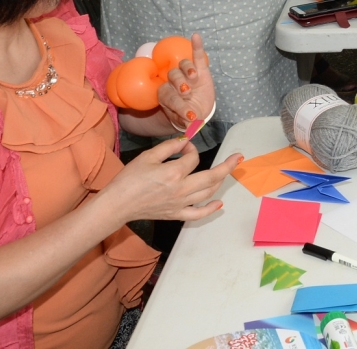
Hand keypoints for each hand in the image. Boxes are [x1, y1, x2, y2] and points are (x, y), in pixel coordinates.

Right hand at [100, 140, 238, 224]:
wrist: (117, 204)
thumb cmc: (129, 179)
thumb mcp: (148, 156)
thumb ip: (169, 147)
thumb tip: (186, 141)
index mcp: (174, 173)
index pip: (192, 158)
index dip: (190, 148)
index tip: (183, 146)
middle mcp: (181, 189)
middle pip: (211, 177)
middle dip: (226, 166)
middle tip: (238, 158)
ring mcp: (180, 204)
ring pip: (207, 193)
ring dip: (220, 182)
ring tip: (227, 172)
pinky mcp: (175, 214)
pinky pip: (197, 214)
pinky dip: (210, 209)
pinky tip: (219, 204)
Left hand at [156, 32, 214, 131]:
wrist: (197, 111)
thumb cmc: (187, 115)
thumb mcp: (185, 122)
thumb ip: (186, 122)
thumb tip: (190, 125)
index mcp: (166, 95)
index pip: (168, 96)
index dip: (177, 105)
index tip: (188, 115)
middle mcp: (174, 82)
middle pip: (173, 78)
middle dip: (179, 85)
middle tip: (187, 93)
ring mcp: (187, 74)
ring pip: (182, 65)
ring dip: (187, 70)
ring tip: (193, 77)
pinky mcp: (201, 69)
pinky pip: (197, 56)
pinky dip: (196, 46)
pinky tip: (196, 37)